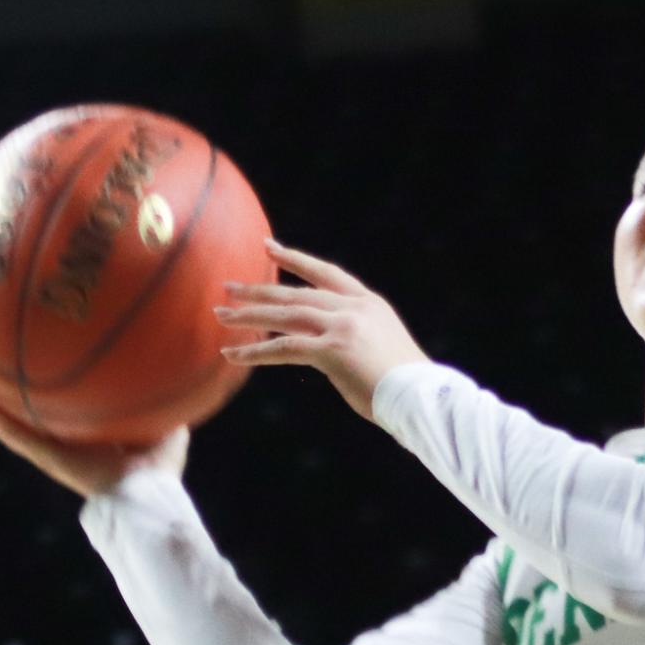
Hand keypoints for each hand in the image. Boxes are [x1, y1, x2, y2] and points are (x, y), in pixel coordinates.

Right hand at [0, 373, 187, 497]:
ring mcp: (51, 455)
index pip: (63, 423)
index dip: (50, 404)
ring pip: (10, 425)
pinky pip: (11, 431)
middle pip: (30, 421)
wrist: (147, 497)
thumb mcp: (166, 431)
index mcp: (89, 446)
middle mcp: (65, 451)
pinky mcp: (45, 456)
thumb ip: (166, 409)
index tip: (40, 381)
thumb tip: (174, 380)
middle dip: (12, 399)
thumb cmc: (161, 473)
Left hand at [215, 239, 426, 421]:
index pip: (326, 273)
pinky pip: (284, 348)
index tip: (267, 246)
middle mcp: (354, 308)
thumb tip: (327, 350)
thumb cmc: (407, 387)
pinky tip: (232, 354)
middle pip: (297, 292)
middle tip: (229, 287)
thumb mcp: (382, 350)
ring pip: (286, 315)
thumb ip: (354, 341)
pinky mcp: (333, 350)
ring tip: (220, 316)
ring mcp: (343, 326)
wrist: (423, 398)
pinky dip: (255, 352)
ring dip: (249, 316)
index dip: (295, 259)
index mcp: (369, 304)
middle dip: (260, 290)